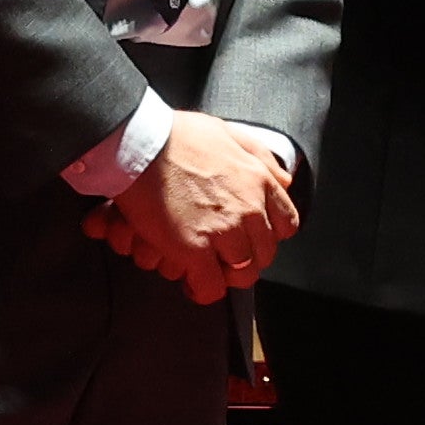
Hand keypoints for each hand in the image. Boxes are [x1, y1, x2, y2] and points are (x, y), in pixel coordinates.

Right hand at [82, 113, 296, 305]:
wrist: (140, 143)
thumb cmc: (176, 135)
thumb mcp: (228, 132)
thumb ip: (259, 156)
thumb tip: (283, 179)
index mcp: (258, 182)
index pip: (285, 224)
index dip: (268, 235)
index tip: (252, 237)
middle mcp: (249, 209)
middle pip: (264, 253)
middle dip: (245, 258)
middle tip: (224, 256)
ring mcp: (224, 232)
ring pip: (242, 274)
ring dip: (225, 276)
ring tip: (207, 271)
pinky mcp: (194, 251)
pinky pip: (210, 288)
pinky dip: (202, 291)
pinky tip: (191, 284)